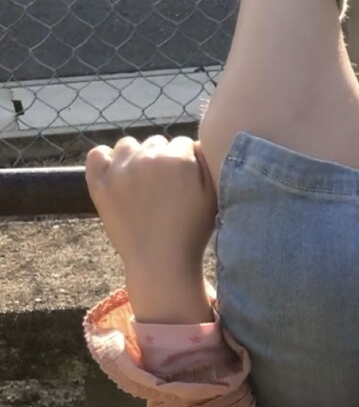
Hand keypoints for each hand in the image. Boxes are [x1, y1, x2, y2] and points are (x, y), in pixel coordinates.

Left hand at [86, 135, 216, 320]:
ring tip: (141, 184)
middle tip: (164, 190)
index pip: (182, 144)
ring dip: (135, 158)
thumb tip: (194, 145)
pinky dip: (105, 161)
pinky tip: (116, 176)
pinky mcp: (100, 183)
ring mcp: (121, 169)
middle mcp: (149, 158)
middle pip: (156, 143)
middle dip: (162, 160)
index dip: (186, 163)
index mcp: (179, 159)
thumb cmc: (191, 234)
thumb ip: (207, 164)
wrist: (161, 263)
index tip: (184, 184)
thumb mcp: (212, 197)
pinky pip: (97, 155)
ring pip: (128, 145)